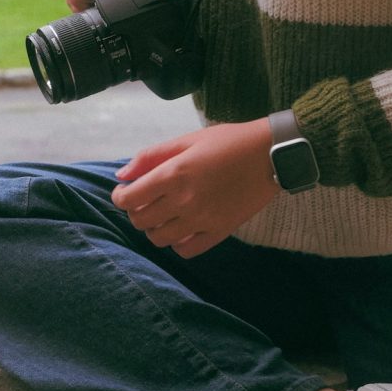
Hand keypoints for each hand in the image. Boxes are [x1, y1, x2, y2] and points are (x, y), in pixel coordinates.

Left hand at [111, 119, 279, 258]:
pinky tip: (181, 229)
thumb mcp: (187, 140)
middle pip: (141, 221)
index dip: (120, 198)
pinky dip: (177, 243)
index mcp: (174, 174)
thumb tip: (122, 175)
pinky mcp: (219, 232)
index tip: (125, 193)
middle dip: (135, 212)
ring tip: (163, 215)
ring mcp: (202, 220)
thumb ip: (151, 156)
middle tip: (144, 203)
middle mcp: (184, 201)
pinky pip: (186, 250)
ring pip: (160, 238)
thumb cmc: (228, 142)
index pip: (129, 199)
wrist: (271, 155)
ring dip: (154, 228)